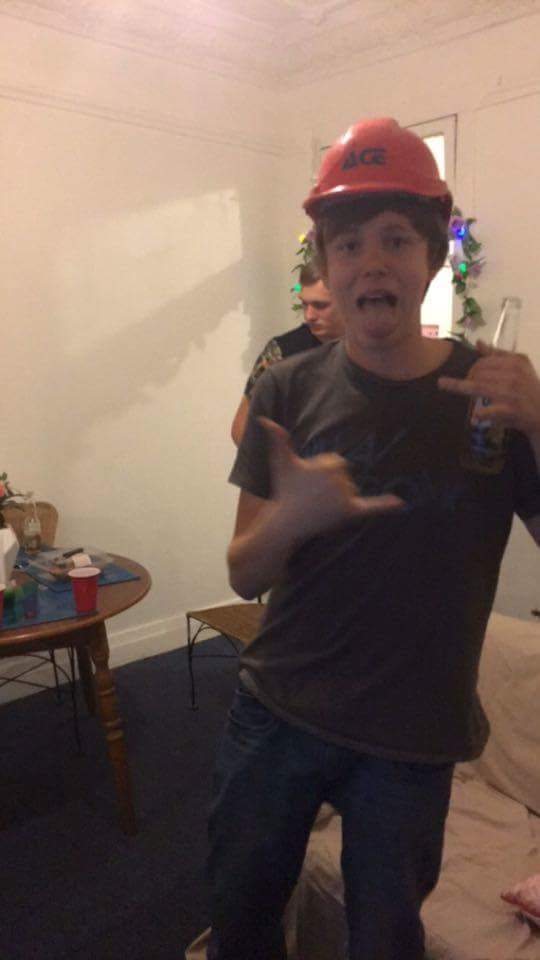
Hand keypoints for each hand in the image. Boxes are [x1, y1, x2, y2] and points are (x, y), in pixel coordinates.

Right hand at [259, 416, 403, 537]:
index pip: (337, 463)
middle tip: (313, 495)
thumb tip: (264, 419)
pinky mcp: (350, 513)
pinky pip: (372, 507)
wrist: (287, 521)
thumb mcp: (281, 462)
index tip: (309, 482)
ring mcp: (346, 497)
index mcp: (328, 463)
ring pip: (351, 491)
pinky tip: (400, 502)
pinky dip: (385, 505)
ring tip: (319, 505)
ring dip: (339, 497)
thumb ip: (277, 439)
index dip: (323, 473)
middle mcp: (339, 479)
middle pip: (345, 477)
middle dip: (331, 485)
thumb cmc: (284, 490)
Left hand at [438, 340, 539, 440]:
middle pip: (478, 373)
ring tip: (443, 384)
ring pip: (478, 387)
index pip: (484, 361)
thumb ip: (498, 355)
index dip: (472, 368)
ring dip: (460, 387)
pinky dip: (480, 414)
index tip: (467, 376)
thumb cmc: (529, 389)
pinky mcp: (511, 410)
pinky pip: (489, 410)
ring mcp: (512, 392)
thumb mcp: (519, 368)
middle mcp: (514, 375)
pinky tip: (474, 417)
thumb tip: (478, 343)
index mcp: (516, 362)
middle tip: (459, 384)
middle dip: (466, 378)